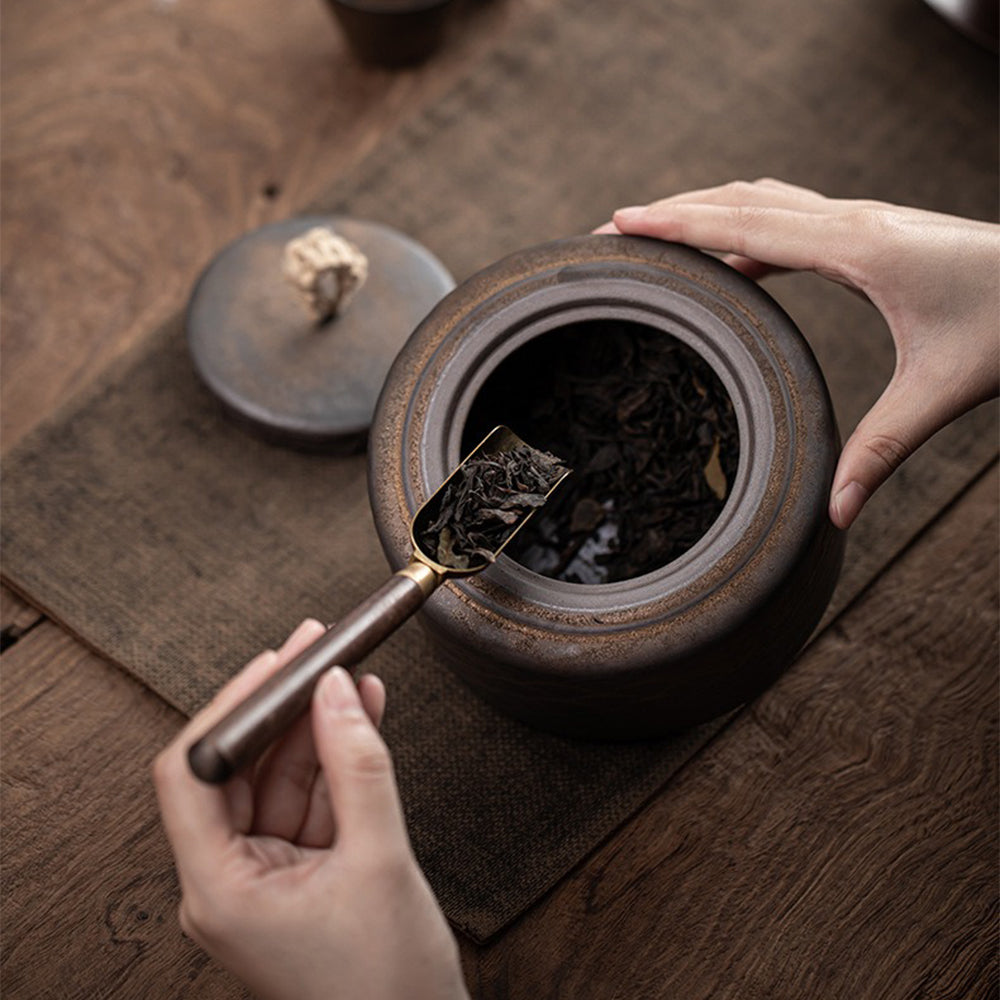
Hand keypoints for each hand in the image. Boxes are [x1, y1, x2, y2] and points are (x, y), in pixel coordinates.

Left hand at [153, 619, 467, 999]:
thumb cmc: (387, 988)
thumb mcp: (379, 860)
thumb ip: (358, 766)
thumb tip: (336, 691)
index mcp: (220, 890)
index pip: (194, 773)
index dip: (231, 708)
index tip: (273, 663)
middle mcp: (229, 881)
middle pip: (239, 768)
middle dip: (281, 707)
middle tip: (314, 651)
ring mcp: (264, 878)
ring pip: (279, 778)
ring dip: (316, 727)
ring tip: (347, 675)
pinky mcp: (298, 875)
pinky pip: (309, 800)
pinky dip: (336, 759)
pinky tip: (359, 717)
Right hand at [597, 179, 999, 527]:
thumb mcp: (942, 391)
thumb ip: (880, 453)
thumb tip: (833, 517)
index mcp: (858, 247)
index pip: (745, 224)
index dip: (678, 224)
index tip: (621, 222)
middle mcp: (855, 220)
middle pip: (740, 199)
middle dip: (672, 210)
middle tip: (613, 228)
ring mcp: (865, 218)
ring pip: (764, 198)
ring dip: (705, 209)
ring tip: (655, 232)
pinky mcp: (874, 231)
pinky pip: (790, 217)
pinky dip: (744, 226)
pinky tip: (731, 255)